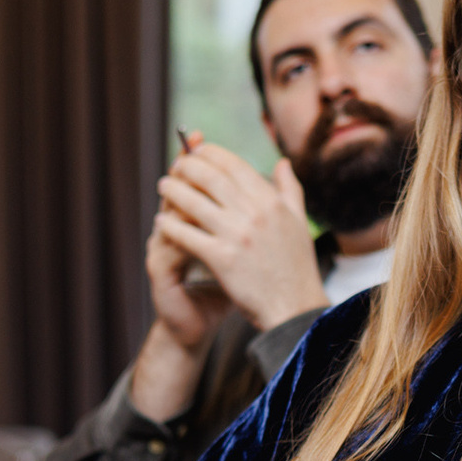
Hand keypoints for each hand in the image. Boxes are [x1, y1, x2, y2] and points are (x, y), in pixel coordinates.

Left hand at [154, 137, 328, 332]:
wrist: (295, 308)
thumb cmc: (297, 267)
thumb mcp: (299, 222)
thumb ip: (290, 189)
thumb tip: (282, 162)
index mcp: (272, 202)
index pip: (234, 165)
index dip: (211, 154)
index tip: (197, 152)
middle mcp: (255, 214)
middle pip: (210, 177)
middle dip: (187, 167)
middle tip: (175, 167)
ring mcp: (237, 235)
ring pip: (194, 202)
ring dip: (173, 191)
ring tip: (163, 187)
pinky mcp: (222, 259)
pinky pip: (187, 235)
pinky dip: (171, 226)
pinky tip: (162, 223)